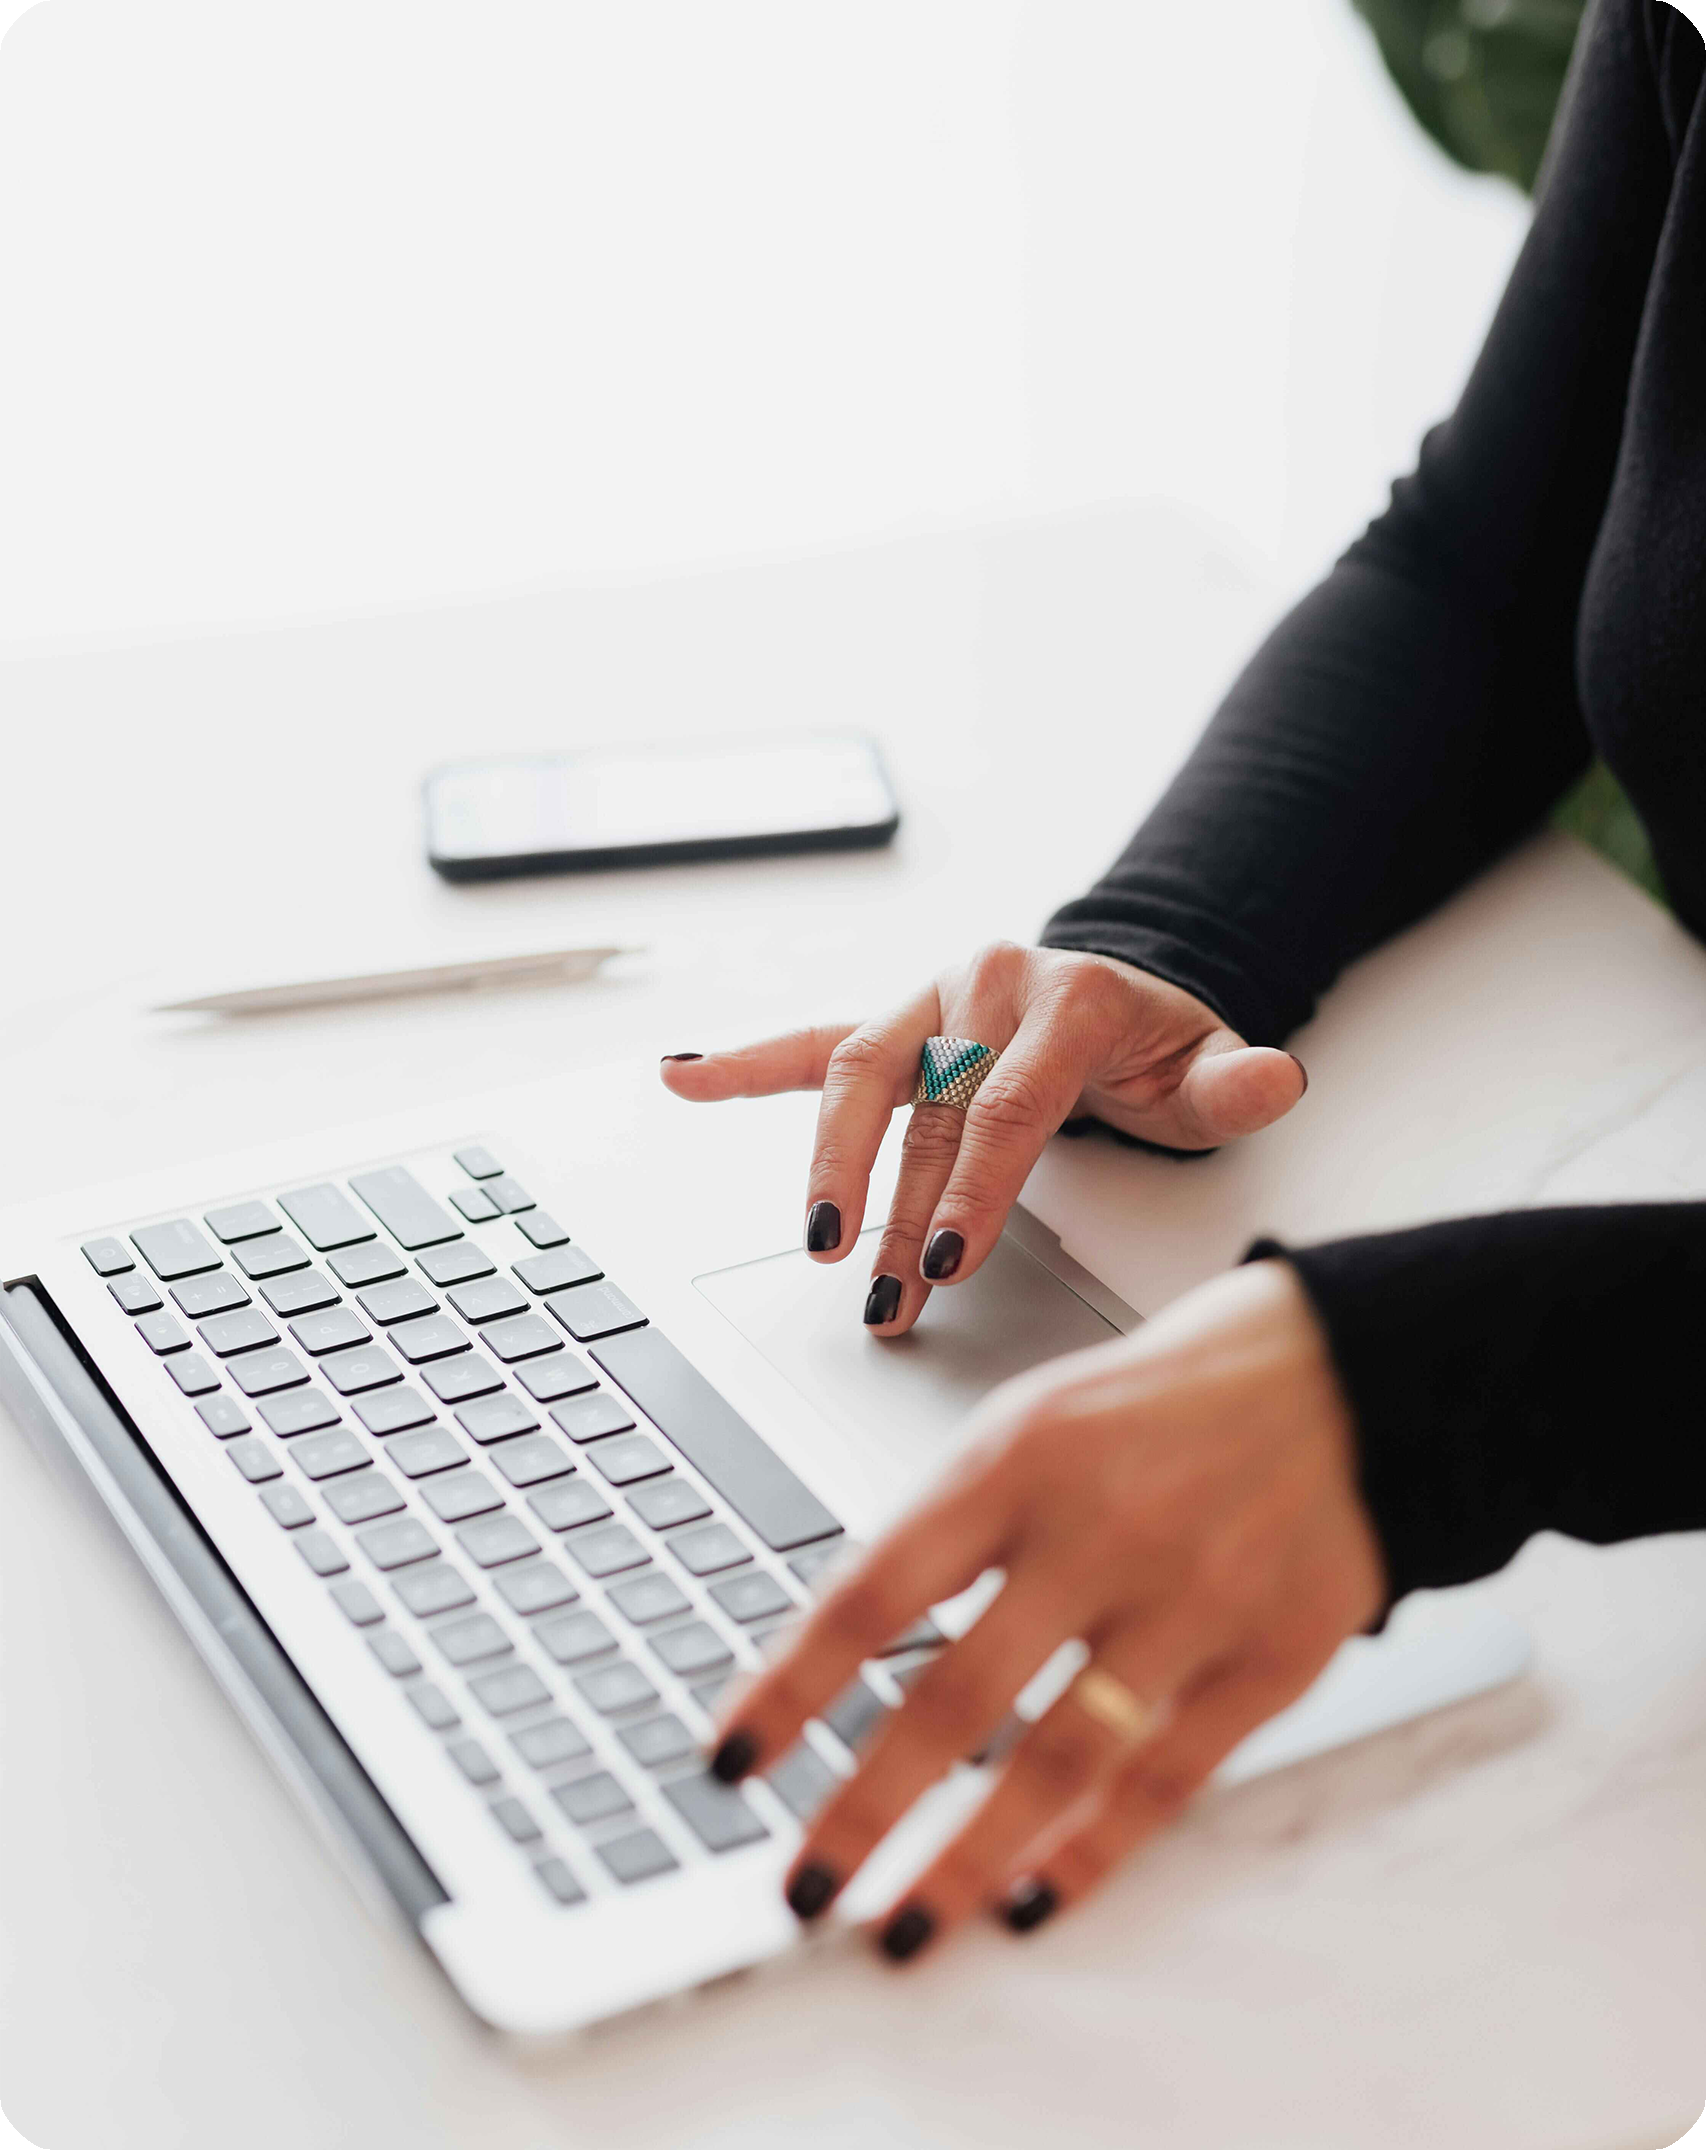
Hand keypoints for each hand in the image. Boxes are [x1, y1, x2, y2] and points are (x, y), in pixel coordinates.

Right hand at [660, 941, 1304, 1332]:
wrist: (1126, 992)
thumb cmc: (1160, 1051)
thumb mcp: (1210, 1070)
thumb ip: (1237, 1082)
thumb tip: (1272, 1078)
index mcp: (1066, 996)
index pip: (1004, 1104)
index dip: (973, 1189)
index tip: (945, 1262)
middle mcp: (987, 985)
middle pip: (926, 1108)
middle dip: (900, 1209)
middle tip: (883, 1291)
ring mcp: (931, 1001)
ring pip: (860, 1078)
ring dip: (829, 1167)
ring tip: (817, 1246)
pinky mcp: (894, 1021)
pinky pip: (813, 1042)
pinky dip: (746, 1063)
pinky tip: (683, 1079)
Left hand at [708, 1260, 1383, 1956]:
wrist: (1342, 1374)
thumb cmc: (1159, 1402)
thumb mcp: (1031, 1421)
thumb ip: (951, 1528)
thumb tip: (843, 1651)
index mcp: (1016, 1459)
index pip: (872, 1591)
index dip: (792, 1688)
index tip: (732, 1761)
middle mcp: (1097, 1532)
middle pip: (955, 1699)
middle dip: (865, 1809)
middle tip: (804, 1886)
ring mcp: (1190, 1599)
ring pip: (1058, 1760)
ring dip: (968, 1861)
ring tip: (904, 1927)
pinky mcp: (1270, 1657)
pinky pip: (1167, 1779)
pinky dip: (1095, 1850)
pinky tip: (1035, 1897)